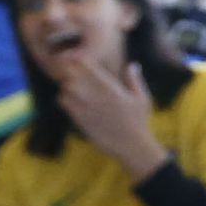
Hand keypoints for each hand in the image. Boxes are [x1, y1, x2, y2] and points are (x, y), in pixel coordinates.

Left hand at [57, 61, 166, 179]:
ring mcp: (85, 106)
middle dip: (72, 71)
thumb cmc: (138, 121)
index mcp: (111, 87)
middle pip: (72, 73)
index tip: (85, 63)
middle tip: (78, 75)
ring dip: (68, 85)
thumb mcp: (142, 98)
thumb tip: (132, 65)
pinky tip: (73, 101)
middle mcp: (96, 95)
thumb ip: (135, 80)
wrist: (130, 145)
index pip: (87, 65)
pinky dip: (65, 98)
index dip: (82, 60)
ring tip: (76, 88)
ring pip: (66, 86)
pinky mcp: (79, 118)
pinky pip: (63, 101)